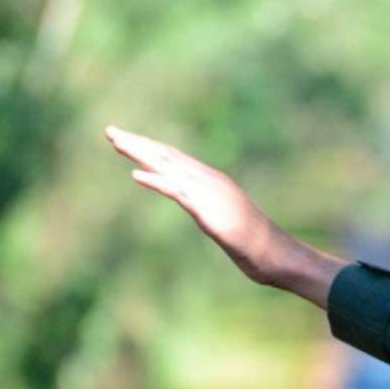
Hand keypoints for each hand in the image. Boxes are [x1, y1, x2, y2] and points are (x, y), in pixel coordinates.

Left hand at [105, 126, 345, 307]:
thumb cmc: (258, 248)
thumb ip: (216, 216)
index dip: (150, 149)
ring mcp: (210, 194)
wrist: (280, 257)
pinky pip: (178, 193)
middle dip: (138, 143)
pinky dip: (156, 181)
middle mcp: (210, 182)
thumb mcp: (230, 226)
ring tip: (115, 142)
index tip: (126, 141)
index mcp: (214, 183)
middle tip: (110, 131)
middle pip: (168, 156)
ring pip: (169, 167)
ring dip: (139, 153)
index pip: (176, 160)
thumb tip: (209, 218)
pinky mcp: (209, 211)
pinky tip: (135, 175)